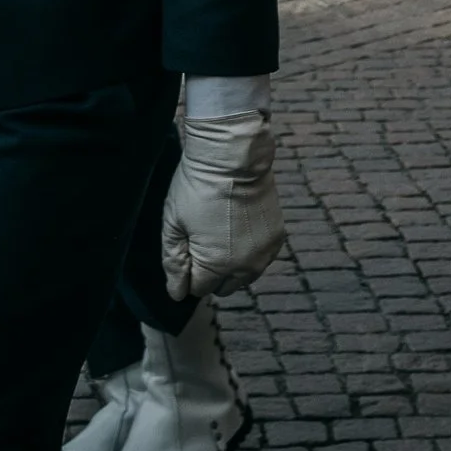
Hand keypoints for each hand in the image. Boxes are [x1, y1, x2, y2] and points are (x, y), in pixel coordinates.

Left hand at [162, 108, 283, 301]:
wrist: (234, 157)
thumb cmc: (197, 187)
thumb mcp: (173, 224)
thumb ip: (174, 262)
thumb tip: (177, 294)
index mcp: (216, 265)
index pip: (197, 289)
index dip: (187, 270)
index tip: (187, 244)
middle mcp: (245, 267)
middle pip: (222, 288)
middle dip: (210, 272)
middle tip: (202, 239)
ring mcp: (265, 254)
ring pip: (243, 277)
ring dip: (231, 265)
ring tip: (221, 231)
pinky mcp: (277, 239)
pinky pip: (260, 260)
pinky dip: (249, 252)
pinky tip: (238, 226)